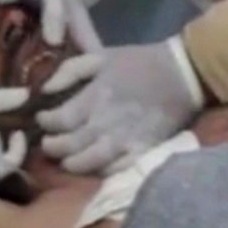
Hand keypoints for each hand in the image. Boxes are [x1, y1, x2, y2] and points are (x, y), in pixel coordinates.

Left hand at [35, 40, 202, 174]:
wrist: (184, 73)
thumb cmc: (139, 62)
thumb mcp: (102, 56)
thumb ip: (70, 70)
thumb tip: (44, 89)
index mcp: (96, 96)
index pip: (59, 120)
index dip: (45, 123)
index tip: (43, 120)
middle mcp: (106, 122)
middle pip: (69, 145)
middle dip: (52, 147)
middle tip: (48, 144)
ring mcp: (125, 140)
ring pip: (88, 162)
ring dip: (71, 164)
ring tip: (66, 160)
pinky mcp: (142, 151)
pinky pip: (115, 170)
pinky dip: (100, 171)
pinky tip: (94, 166)